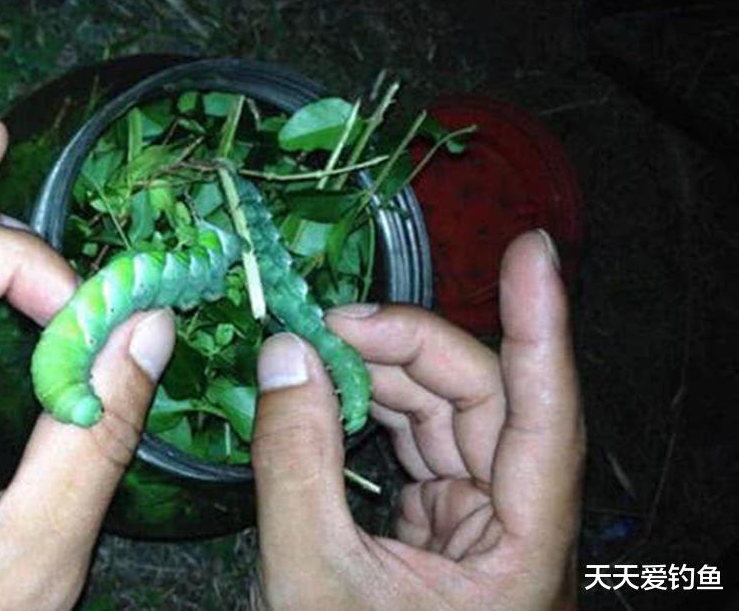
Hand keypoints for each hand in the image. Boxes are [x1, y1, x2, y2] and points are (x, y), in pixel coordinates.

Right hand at [251, 231, 583, 609]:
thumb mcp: (312, 579)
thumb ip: (296, 462)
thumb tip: (285, 355)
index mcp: (523, 549)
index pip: (546, 414)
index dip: (539, 325)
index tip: (530, 252)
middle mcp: (516, 526)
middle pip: (484, 403)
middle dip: (409, 349)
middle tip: (326, 321)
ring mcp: (480, 525)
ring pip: (448, 419)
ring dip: (384, 377)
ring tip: (314, 350)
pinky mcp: (445, 529)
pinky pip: (419, 447)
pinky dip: (374, 413)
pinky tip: (330, 393)